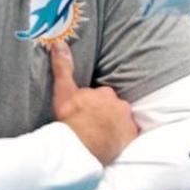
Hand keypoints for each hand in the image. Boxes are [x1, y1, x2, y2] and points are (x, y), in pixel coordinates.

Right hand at [50, 41, 138, 164]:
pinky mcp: (131, 137)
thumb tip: (59, 43)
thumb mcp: (64, 91)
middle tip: (92, 127)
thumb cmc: (71, 119)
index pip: (101, 97)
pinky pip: (129, 136)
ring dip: (114, 127)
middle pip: (113, 109)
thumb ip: (63, 67)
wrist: (79, 146)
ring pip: (122, 121)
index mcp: (105, 92)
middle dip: (106, 115)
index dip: (93, 106)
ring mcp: (127, 121)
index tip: (85, 114)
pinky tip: (112, 144)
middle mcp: (120, 104)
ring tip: (101, 137)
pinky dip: (122, 139)